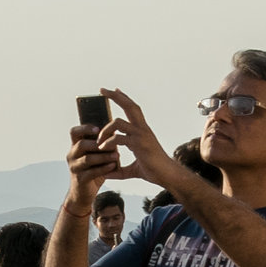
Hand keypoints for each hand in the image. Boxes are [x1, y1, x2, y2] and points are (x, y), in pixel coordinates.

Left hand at [64, 88, 172, 209]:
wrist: (167, 176)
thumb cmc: (153, 171)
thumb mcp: (132, 170)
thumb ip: (120, 170)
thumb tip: (107, 174)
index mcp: (142, 131)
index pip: (132, 109)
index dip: (124, 99)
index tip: (113, 91)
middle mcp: (142, 129)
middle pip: (130, 106)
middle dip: (115, 97)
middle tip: (103, 90)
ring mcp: (141, 135)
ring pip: (118, 122)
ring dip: (104, 130)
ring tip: (98, 141)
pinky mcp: (139, 144)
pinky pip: (119, 138)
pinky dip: (108, 142)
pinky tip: (102, 149)